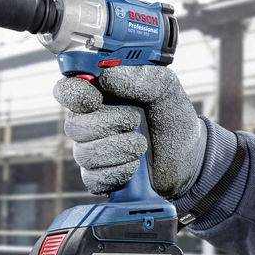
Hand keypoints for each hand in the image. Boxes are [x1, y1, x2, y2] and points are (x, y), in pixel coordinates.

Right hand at [53, 65, 205, 196]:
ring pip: (84, 153)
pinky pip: (94, 178)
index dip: (75, 95)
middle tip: (134, 119)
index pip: (66, 90)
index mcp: (99, 94)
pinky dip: (119, 171)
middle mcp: (89, 121)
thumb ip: (141, 76)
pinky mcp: (98, 177)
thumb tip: (108, 77)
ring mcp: (91, 150)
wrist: (188, 156)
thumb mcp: (165, 88)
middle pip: (74, 126)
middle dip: (110, 124)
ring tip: (140, 144)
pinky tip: (134, 165)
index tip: (97, 98)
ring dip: (119, 148)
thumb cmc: (171, 117)